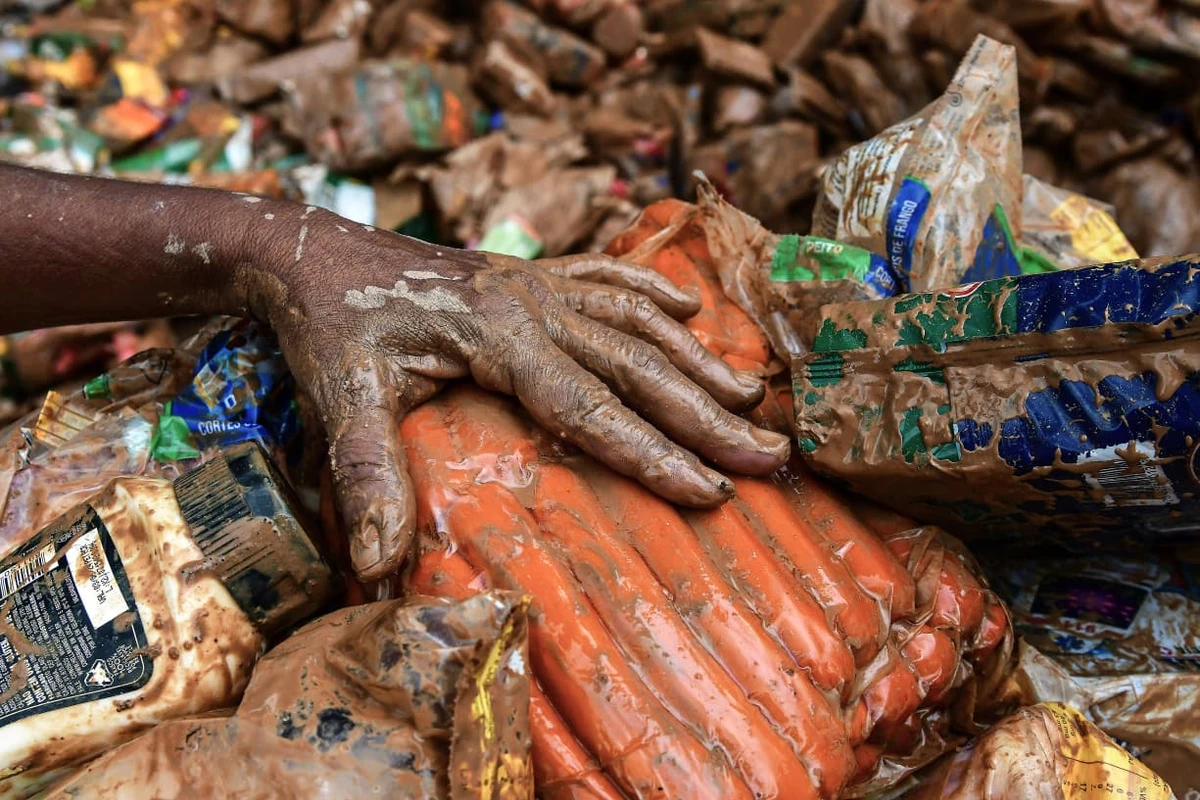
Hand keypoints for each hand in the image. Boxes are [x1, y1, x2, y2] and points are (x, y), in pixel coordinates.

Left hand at [244, 211, 789, 580]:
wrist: (308, 249)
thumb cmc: (327, 323)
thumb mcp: (340, 395)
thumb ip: (366, 473)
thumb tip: (377, 565)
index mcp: (498, 337)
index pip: (592, 406)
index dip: (654, 453)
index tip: (712, 491)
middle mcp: (533, 304)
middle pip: (636, 363)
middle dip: (706, 414)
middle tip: (769, 454)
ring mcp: (535, 283)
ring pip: (635, 318)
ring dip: (696, 357)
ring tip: (751, 396)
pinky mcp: (527, 274)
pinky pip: (607, 274)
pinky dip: (651, 289)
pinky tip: (690, 306)